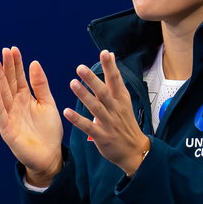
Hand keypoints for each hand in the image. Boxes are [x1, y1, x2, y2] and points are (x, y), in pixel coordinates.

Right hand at [0, 46, 64, 186]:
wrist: (50, 156)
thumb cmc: (49, 131)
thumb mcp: (48, 104)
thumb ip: (41, 85)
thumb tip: (34, 63)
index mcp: (25, 98)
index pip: (18, 77)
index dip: (16, 64)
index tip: (13, 49)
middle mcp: (15, 104)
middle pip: (9, 82)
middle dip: (6, 67)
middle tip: (3, 51)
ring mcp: (9, 116)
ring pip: (2, 94)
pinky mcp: (6, 129)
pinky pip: (0, 112)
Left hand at [64, 50, 150, 175]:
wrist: (134, 150)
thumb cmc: (125, 122)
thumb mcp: (123, 99)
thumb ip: (114, 78)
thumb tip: (111, 55)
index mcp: (120, 99)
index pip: (116, 80)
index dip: (110, 67)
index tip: (105, 53)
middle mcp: (115, 109)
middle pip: (104, 92)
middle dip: (93, 80)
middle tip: (80, 68)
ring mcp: (109, 123)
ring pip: (96, 108)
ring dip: (84, 96)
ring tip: (72, 84)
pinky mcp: (102, 136)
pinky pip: (89, 127)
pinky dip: (78, 120)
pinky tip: (67, 112)